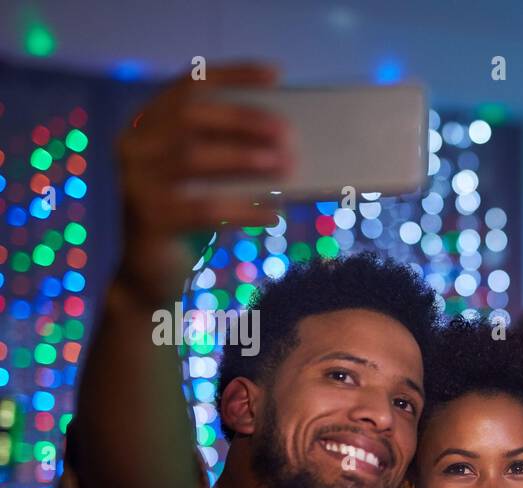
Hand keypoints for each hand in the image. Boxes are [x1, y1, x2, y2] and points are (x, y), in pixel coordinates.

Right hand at [115, 63, 291, 303]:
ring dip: (245, 159)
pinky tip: (272, 214)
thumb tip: (287, 141)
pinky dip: (243, 208)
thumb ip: (228, 154)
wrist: (151, 276)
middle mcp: (132, 146)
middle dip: (243, 121)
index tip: (276, 75)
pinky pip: (203, 208)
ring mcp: (134, 182)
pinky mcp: (148, 219)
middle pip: (189, 117)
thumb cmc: (188, 219)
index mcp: (146, 126)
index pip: (188, 86)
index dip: (232, 75)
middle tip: (288, 133)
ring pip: (193, 158)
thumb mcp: (205, 180)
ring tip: (285, 166)